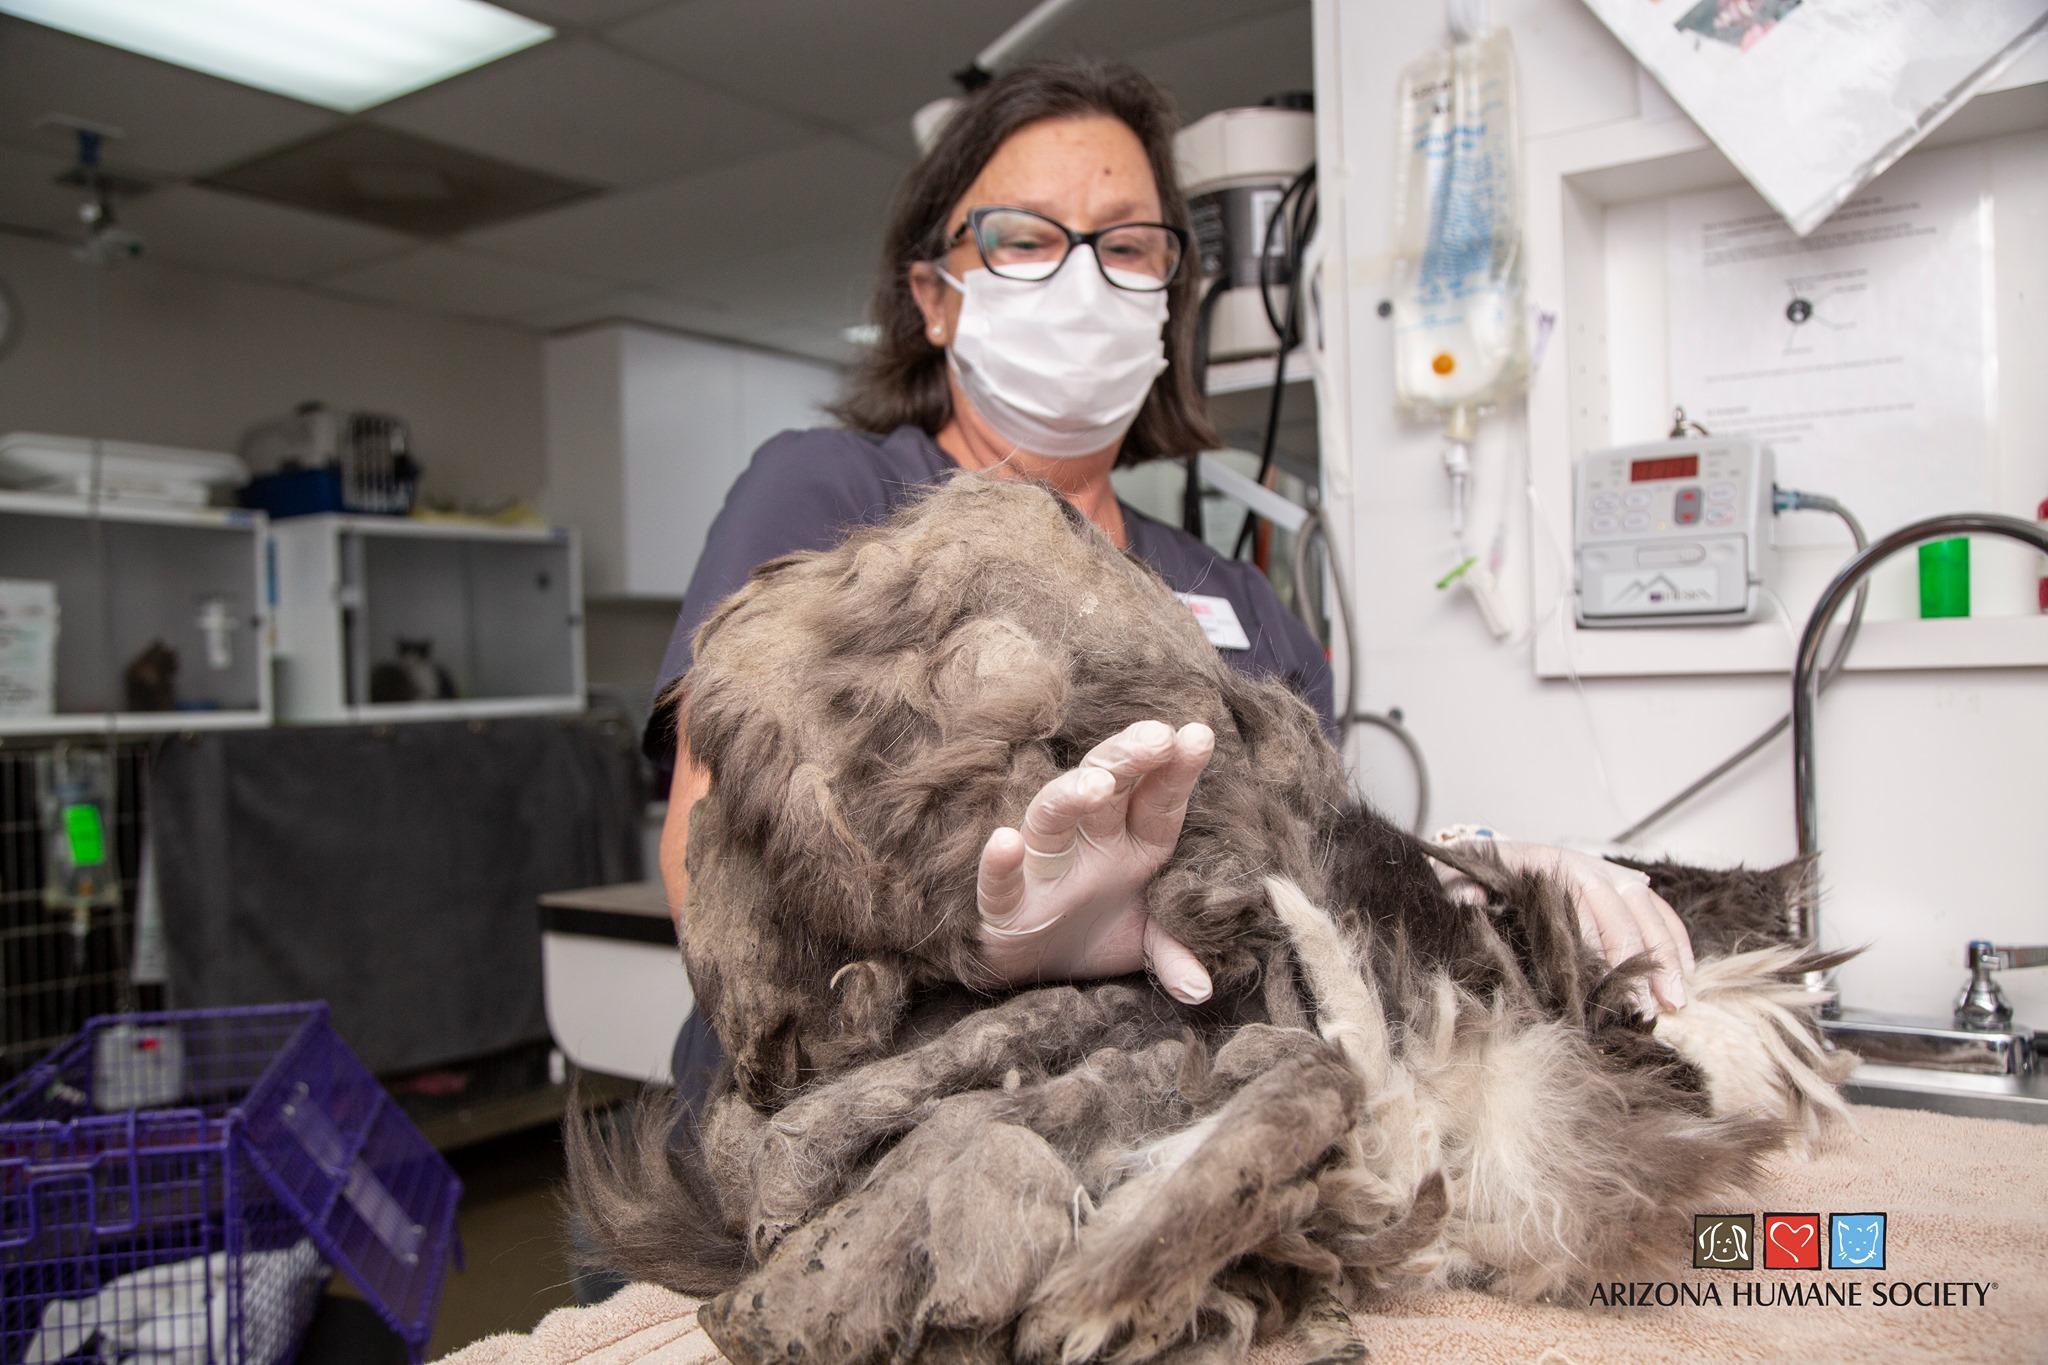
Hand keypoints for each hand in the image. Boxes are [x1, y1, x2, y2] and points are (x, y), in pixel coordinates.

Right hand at [975, 720, 1216, 1002]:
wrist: (1036, 972)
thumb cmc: (1096, 935)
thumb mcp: (1146, 944)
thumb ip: (1174, 953)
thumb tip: (1202, 989)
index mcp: (1133, 845)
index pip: (1158, 802)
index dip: (1176, 770)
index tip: (1198, 735)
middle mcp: (1088, 844)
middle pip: (1107, 786)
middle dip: (1130, 758)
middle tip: (1158, 735)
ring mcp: (1043, 867)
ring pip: (1050, 816)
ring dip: (1069, 796)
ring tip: (1097, 785)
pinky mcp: (1004, 904)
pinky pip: (999, 882)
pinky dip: (999, 864)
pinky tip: (1005, 842)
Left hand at [1435, 840, 1696, 1011]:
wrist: (1472, 862)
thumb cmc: (1467, 883)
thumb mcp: (1457, 886)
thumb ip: (1464, 893)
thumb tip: (1472, 900)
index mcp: (1546, 865)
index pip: (1592, 904)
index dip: (1614, 947)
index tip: (1625, 990)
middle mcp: (1580, 866)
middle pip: (1629, 906)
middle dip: (1652, 955)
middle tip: (1667, 1001)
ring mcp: (1600, 873)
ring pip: (1648, 907)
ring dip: (1670, 950)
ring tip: (1681, 994)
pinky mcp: (1612, 887)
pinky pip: (1652, 908)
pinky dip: (1672, 937)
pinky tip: (1687, 972)